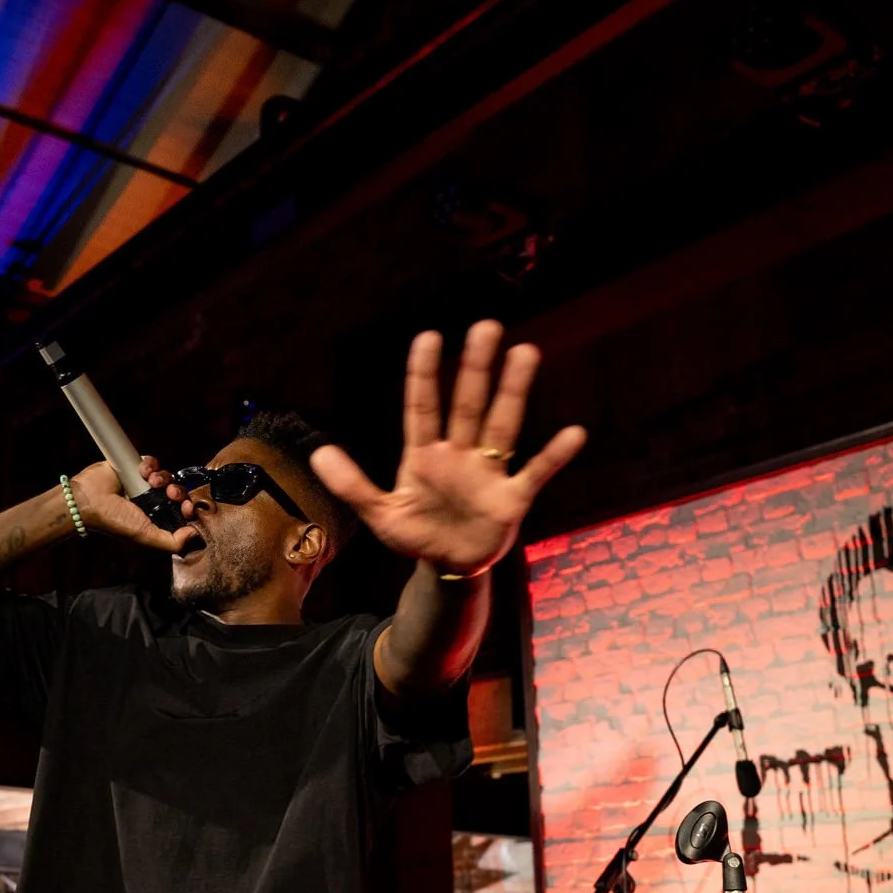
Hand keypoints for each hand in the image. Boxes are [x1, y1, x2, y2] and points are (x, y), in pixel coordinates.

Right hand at [69, 454, 201, 554]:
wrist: (90, 499)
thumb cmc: (114, 521)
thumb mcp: (145, 536)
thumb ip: (171, 542)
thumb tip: (194, 535)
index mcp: (156, 517)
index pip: (181, 511)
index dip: (188, 507)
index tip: (186, 507)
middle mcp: (152, 501)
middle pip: (177, 491)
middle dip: (177, 491)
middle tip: (171, 493)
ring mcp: (144, 483)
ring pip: (166, 475)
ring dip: (163, 477)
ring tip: (151, 481)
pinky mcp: (135, 467)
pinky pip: (152, 462)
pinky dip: (150, 464)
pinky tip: (142, 471)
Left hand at [311, 321, 586, 575]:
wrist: (448, 567)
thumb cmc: (416, 535)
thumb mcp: (379, 514)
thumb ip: (352, 485)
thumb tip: (318, 454)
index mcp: (425, 455)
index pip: (423, 406)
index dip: (424, 374)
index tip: (428, 337)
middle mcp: (459, 454)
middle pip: (468, 403)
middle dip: (476, 367)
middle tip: (487, 326)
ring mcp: (488, 473)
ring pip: (502, 424)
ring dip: (513, 390)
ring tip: (525, 353)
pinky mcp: (511, 499)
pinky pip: (535, 473)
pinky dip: (553, 456)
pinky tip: (573, 433)